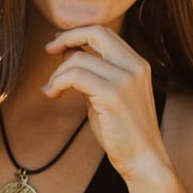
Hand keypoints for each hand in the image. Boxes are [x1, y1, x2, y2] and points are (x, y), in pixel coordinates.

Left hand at [42, 25, 171, 180]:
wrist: (144, 160)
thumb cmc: (123, 132)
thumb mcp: (107, 94)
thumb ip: (93, 72)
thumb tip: (69, 51)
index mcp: (137, 63)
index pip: (104, 32)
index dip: (77, 33)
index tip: (58, 43)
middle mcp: (135, 66)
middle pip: (96, 32)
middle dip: (67, 37)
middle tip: (48, 49)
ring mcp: (126, 79)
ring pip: (79, 58)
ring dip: (57, 73)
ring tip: (52, 90)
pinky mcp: (113, 94)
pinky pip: (75, 76)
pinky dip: (58, 82)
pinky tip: (53, 94)